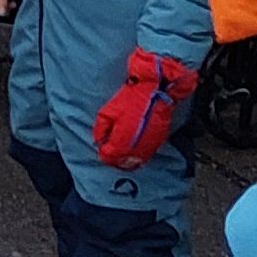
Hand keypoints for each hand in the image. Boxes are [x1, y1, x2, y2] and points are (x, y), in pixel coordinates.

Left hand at [90, 49, 198, 166]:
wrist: (156, 92)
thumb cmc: (130, 100)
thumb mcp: (107, 112)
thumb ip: (100, 130)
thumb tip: (99, 141)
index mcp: (121, 143)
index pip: (109, 157)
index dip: (103, 153)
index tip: (101, 147)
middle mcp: (136, 150)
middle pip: (123, 164)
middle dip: (115, 158)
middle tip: (109, 150)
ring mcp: (149, 147)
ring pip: (135, 161)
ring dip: (127, 158)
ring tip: (120, 149)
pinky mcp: (158, 142)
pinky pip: (145, 154)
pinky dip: (138, 153)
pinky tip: (133, 144)